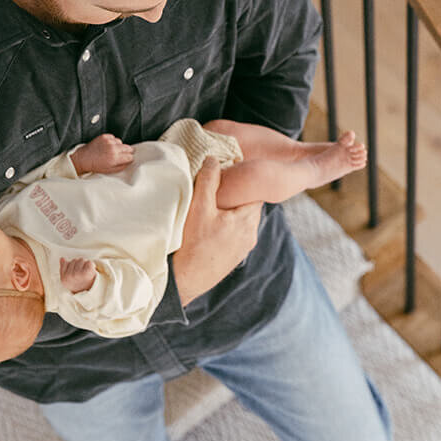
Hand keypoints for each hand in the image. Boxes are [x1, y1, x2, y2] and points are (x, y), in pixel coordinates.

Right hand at [60, 256, 95, 292]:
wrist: (87, 292)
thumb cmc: (76, 283)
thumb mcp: (66, 279)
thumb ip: (63, 268)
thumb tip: (62, 258)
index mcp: (64, 277)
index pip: (65, 262)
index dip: (70, 265)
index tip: (73, 271)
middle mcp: (71, 276)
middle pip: (74, 260)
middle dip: (78, 264)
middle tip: (80, 272)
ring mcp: (79, 274)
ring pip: (81, 260)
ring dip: (84, 264)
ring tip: (85, 272)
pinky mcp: (88, 272)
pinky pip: (89, 262)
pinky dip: (91, 265)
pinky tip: (89, 271)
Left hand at [73, 133, 133, 175]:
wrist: (83, 158)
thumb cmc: (95, 165)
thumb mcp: (110, 171)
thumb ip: (121, 166)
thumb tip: (128, 162)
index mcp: (114, 158)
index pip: (130, 156)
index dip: (129, 158)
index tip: (127, 159)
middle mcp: (112, 148)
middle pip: (128, 148)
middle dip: (127, 152)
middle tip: (122, 155)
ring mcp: (108, 141)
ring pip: (121, 142)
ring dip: (118, 146)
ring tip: (112, 150)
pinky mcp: (104, 136)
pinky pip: (113, 138)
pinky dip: (112, 141)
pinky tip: (107, 146)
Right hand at [172, 158, 261, 305]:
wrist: (185, 281)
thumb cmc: (192, 244)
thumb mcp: (199, 206)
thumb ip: (208, 180)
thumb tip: (213, 159)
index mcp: (248, 220)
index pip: (255, 192)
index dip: (242, 182)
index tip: (228, 176)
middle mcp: (250, 235)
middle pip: (248, 207)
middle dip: (235, 197)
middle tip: (216, 190)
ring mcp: (242, 250)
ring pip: (240, 222)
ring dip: (229, 214)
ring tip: (210, 209)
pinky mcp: (232, 260)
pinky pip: (234, 236)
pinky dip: (225, 228)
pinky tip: (208, 229)